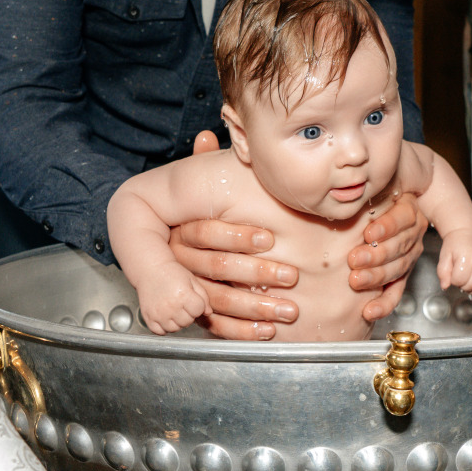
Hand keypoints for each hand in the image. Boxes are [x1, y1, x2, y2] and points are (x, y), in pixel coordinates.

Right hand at [138, 261, 211, 335]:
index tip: (191, 299)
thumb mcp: (192, 280)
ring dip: (177, 322)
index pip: (199, 311)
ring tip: (173, 309)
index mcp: (183, 295)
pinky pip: (160, 332)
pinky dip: (163, 327)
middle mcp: (171, 306)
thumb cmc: (172, 273)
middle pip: (187, 322)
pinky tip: (164, 316)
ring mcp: (158, 313)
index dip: (197, 306)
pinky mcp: (148, 317)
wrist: (150, 269)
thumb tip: (208, 313)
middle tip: (181, 303)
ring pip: (175, 329)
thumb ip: (203, 297)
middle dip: (188, 314)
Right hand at [167, 131, 298, 339]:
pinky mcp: (199, 316)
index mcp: (180, 230)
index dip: (237, 235)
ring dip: (257, 306)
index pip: (204, 234)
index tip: (269, 238)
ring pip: (219, 301)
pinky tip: (267, 332)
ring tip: (289, 309)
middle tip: (291, 276)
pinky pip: (217, 327)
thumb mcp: (208, 187)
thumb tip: (204, 138)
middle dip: (257, 273)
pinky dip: (243, 332)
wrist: (181, 249)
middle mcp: (180, 262)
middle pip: (216, 269)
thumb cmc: (210, 212)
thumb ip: (207, 166)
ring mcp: (187, 290)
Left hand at [348, 193, 427, 320]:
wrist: (364, 224)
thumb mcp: (369, 197)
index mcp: (407, 209)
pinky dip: (383, 304)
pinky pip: (395, 293)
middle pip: (400, 246)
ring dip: (376, 277)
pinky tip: (369, 311)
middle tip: (354, 259)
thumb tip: (346, 195)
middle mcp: (411, 234)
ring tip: (355, 281)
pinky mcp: (401, 277)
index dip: (388, 226)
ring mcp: (408, 257)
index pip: (403, 217)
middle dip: (377, 255)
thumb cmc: (364, 206)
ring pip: (397, 269)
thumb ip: (365, 199)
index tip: (369, 233)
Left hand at [437, 229, 471, 293]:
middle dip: (462, 285)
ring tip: (465, 281)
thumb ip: (442, 272)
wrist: (466, 232)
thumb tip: (445, 286)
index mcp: (465, 257)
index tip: (451, 275)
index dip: (453, 281)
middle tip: (458, 278)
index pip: (459, 280)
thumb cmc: (455, 243)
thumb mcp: (444, 256)